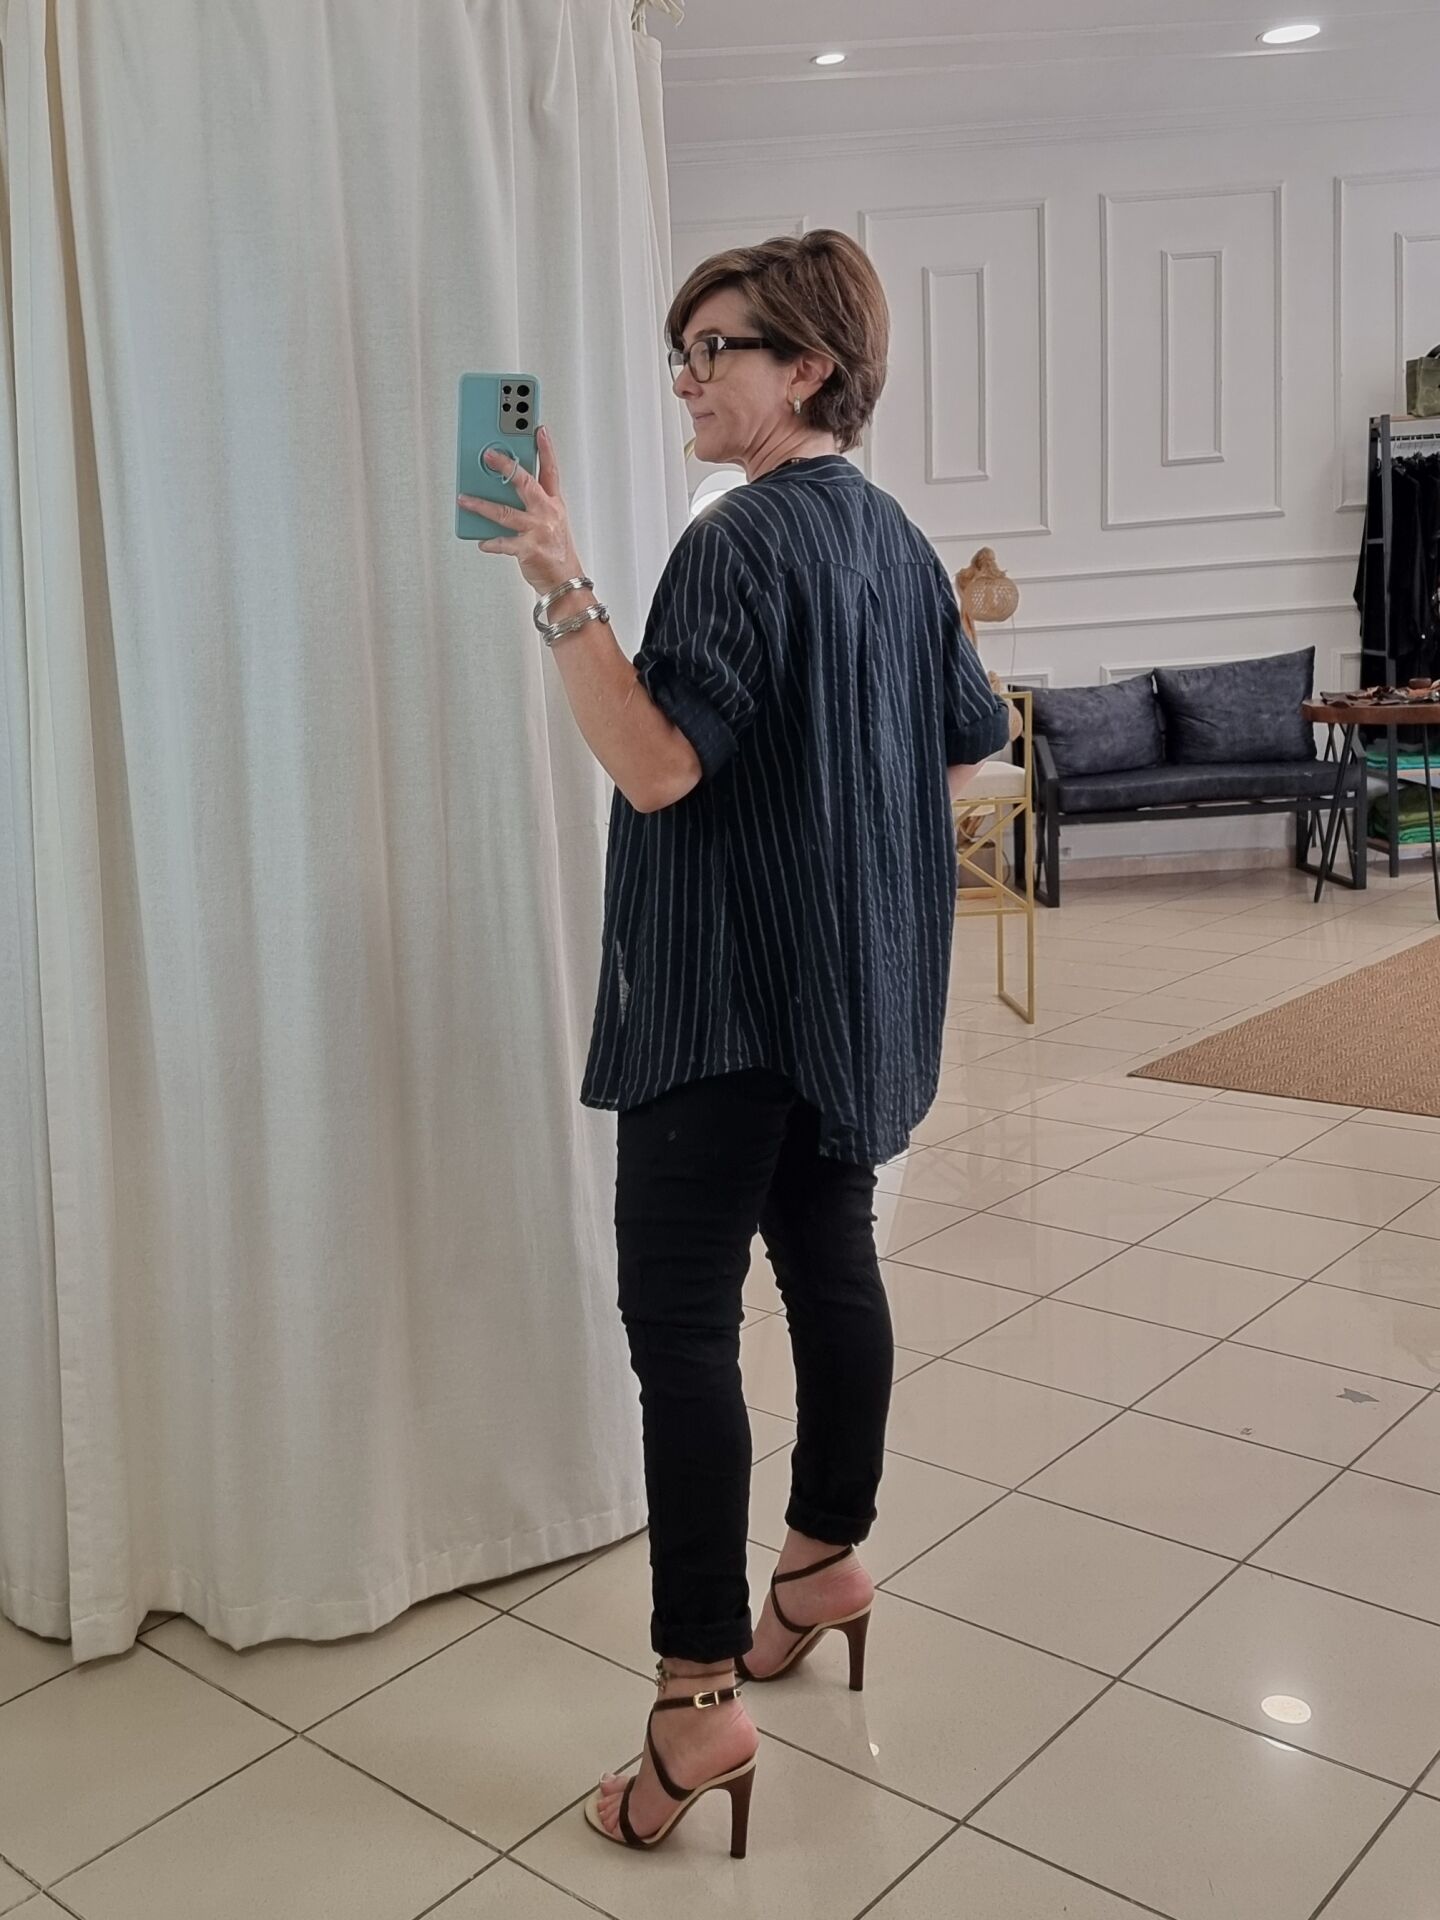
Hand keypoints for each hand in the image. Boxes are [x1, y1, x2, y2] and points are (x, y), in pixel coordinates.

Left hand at [458, 427, 584, 594]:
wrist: (565, 582)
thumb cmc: (555, 551)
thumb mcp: (551, 521)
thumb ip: (531, 503)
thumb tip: (502, 489)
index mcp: (554, 503)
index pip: (550, 470)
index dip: (546, 448)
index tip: (538, 428)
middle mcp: (546, 513)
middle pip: (525, 483)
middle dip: (506, 467)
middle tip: (489, 454)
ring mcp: (537, 531)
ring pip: (504, 512)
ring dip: (480, 505)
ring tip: (463, 499)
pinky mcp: (528, 549)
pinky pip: (503, 542)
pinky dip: (490, 542)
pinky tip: (481, 540)